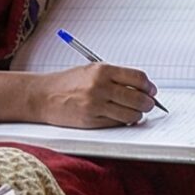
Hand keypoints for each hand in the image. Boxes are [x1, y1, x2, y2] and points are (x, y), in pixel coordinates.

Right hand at [34, 62, 159, 127]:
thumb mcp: (92, 70)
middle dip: (148, 103)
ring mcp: (95, 105)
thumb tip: (142, 87)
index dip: (149, 86)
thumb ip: (115, 77)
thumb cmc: (67, 82)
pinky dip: (123, 122)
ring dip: (138, 115)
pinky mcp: (91, 121)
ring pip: (131, 114)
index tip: (151, 90)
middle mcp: (100, 87)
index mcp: (102, 71)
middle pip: (138, 98)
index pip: (138, 78)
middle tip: (149, 104)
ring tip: (136, 112)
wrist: (43, 96)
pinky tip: (122, 118)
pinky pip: (117, 123)